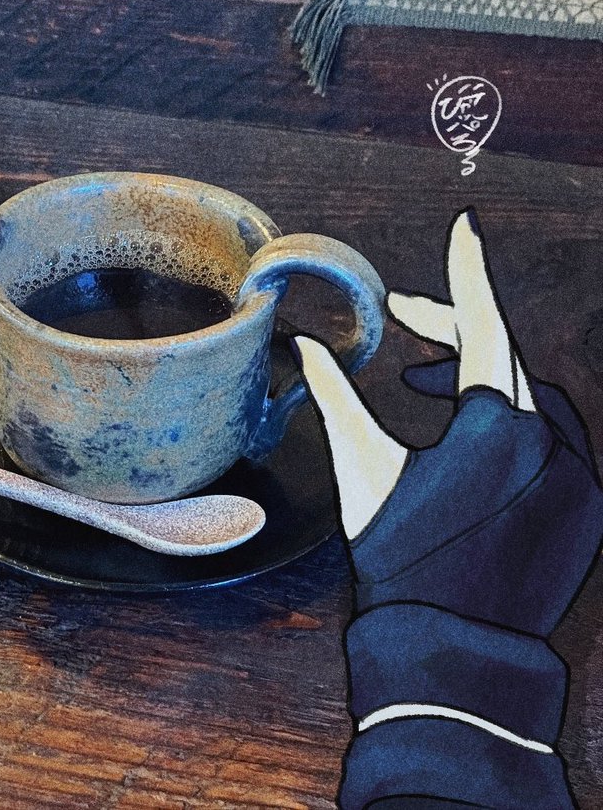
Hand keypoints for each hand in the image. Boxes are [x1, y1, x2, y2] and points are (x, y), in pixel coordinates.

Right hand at [294, 209, 602, 808]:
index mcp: (497, 426)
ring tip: (421, 383)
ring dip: (478, 377)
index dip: (469, 272)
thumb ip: (337, 403)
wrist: (457, 649)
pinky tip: (465, 434)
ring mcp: (578, 475)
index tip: (465, 227)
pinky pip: (552, 436)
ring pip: (530, 394)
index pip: (483, 325)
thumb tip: (303, 351)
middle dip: (453, 329)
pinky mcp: (587, 505)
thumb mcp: (364, 474)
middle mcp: (553, 440)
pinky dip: (510, 420)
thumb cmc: (400, 559)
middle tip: (404, 318)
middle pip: (504, 356)